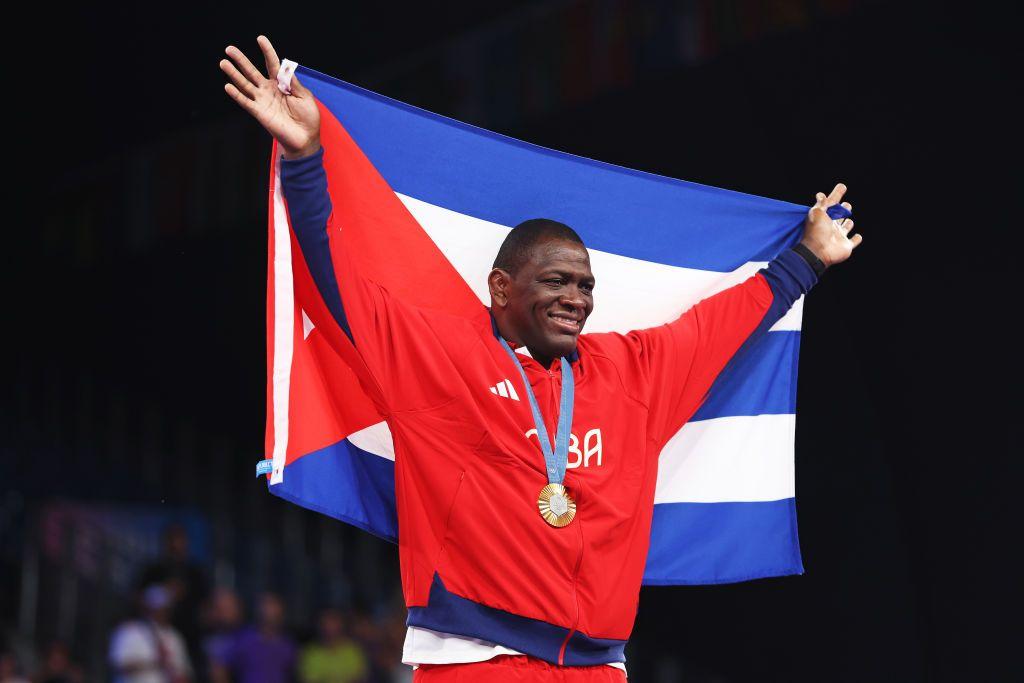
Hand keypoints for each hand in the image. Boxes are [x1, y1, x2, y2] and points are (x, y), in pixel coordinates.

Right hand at [220, 36, 320, 158]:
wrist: (305, 138)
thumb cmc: (308, 117)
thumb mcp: (305, 96)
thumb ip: (293, 83)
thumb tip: (284, 68)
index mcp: (282, 84)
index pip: (272, 64)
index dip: (267, 51)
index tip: (260, 38)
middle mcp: (269, 90)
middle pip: (252, 71)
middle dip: (241, 60)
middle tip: (229, 49)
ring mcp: (263, 100)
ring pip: (245, 84)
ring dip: (234, 74)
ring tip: (223, 63)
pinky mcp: (259, 113)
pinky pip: (246, 102)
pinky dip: (237, 95)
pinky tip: (228, 86)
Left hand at [799, 183, 861, 267]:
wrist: (818, 252)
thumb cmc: (816, 231)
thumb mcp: (817, 214)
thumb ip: (821, 204)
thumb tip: (820, 194)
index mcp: (825, 217)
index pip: (832, 203)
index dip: (837, 194)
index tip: (842, 186)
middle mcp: (832, 226)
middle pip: (839, 215)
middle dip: (843, 209)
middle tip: (845, 205)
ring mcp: (839, 236)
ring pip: (846, 227)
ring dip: (848, 223)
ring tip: (848, 219)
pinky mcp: (846, 246)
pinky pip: (853, 242)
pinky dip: (856, 239)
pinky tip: (858, 236)